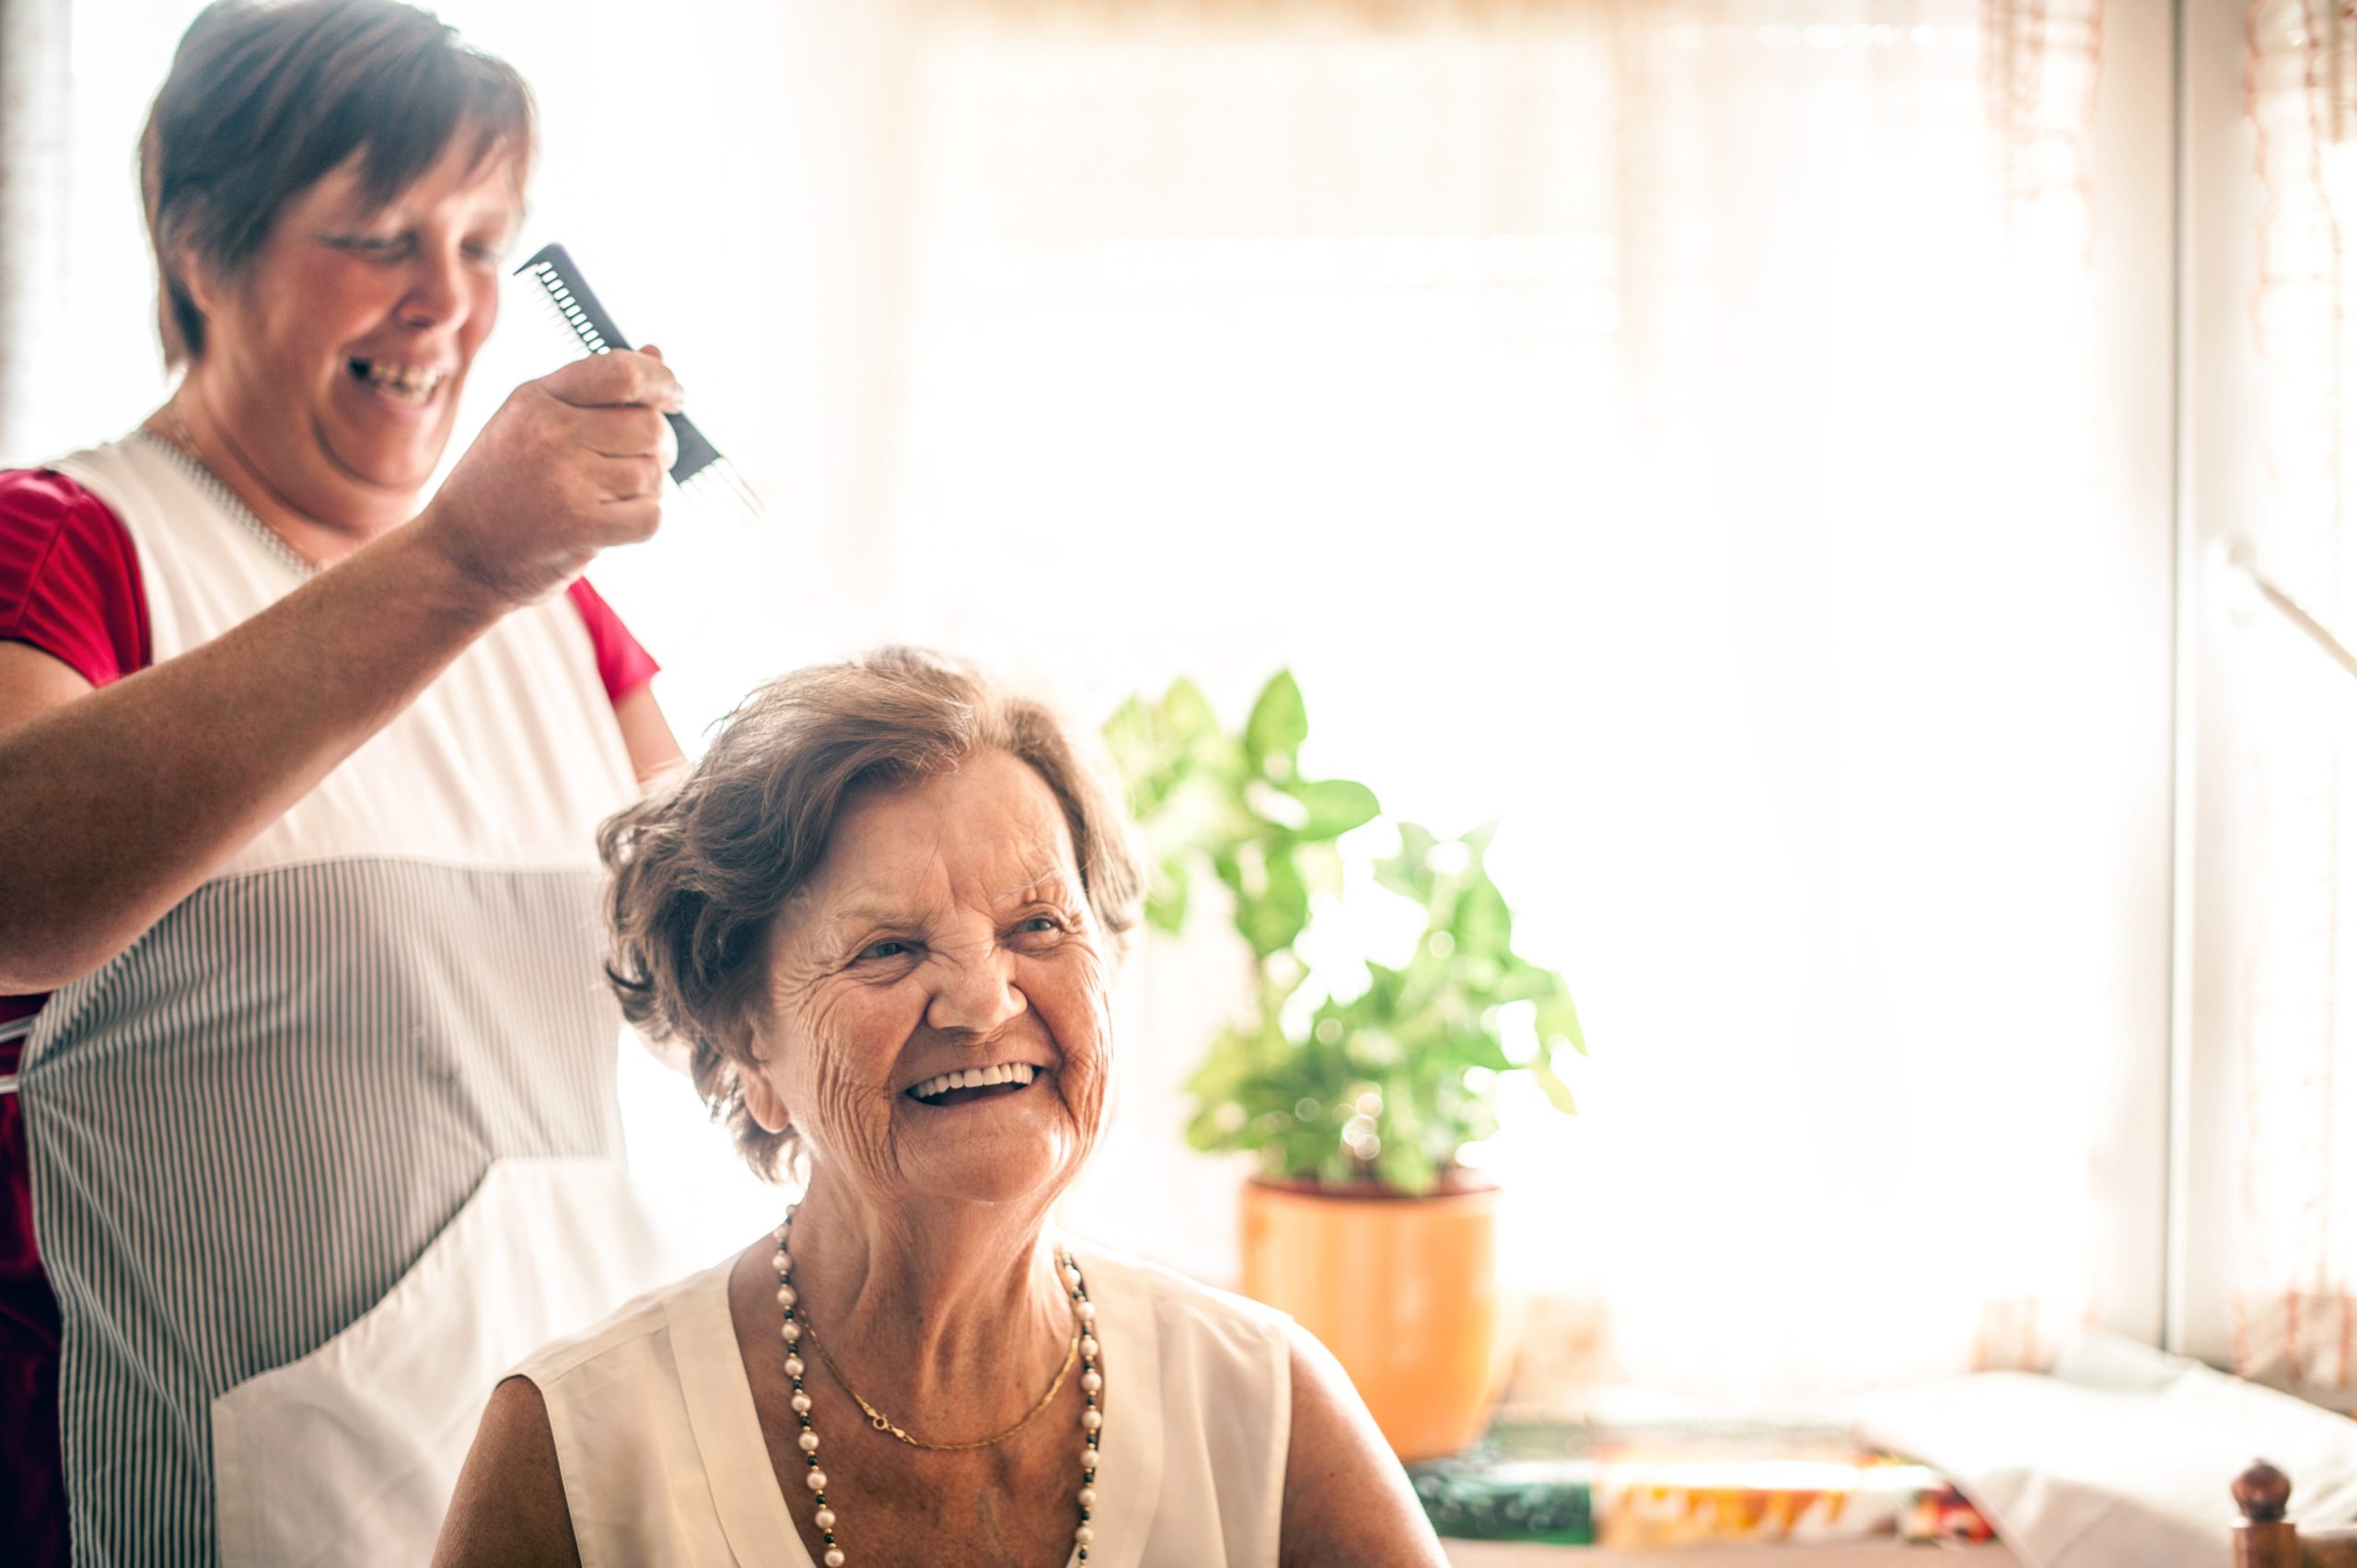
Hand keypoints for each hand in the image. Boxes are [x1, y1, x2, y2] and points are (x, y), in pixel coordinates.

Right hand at [414, 346, 685, 608]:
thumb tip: (656, 353)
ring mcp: (563, 479)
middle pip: (649, 425)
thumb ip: (596, 390)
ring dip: (646, 489)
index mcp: (536, 397)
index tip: (675, 397)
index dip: (661, 380)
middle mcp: (548, 431)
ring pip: (653, 473)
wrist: (460, 555)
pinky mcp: (578, 525)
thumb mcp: (533, 421)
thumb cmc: (503, 484)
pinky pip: (651, 516)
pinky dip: (644, 521)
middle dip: (660, 446)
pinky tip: (613, 523)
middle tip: (640, 463)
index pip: (621, 371)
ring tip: (610, 497)